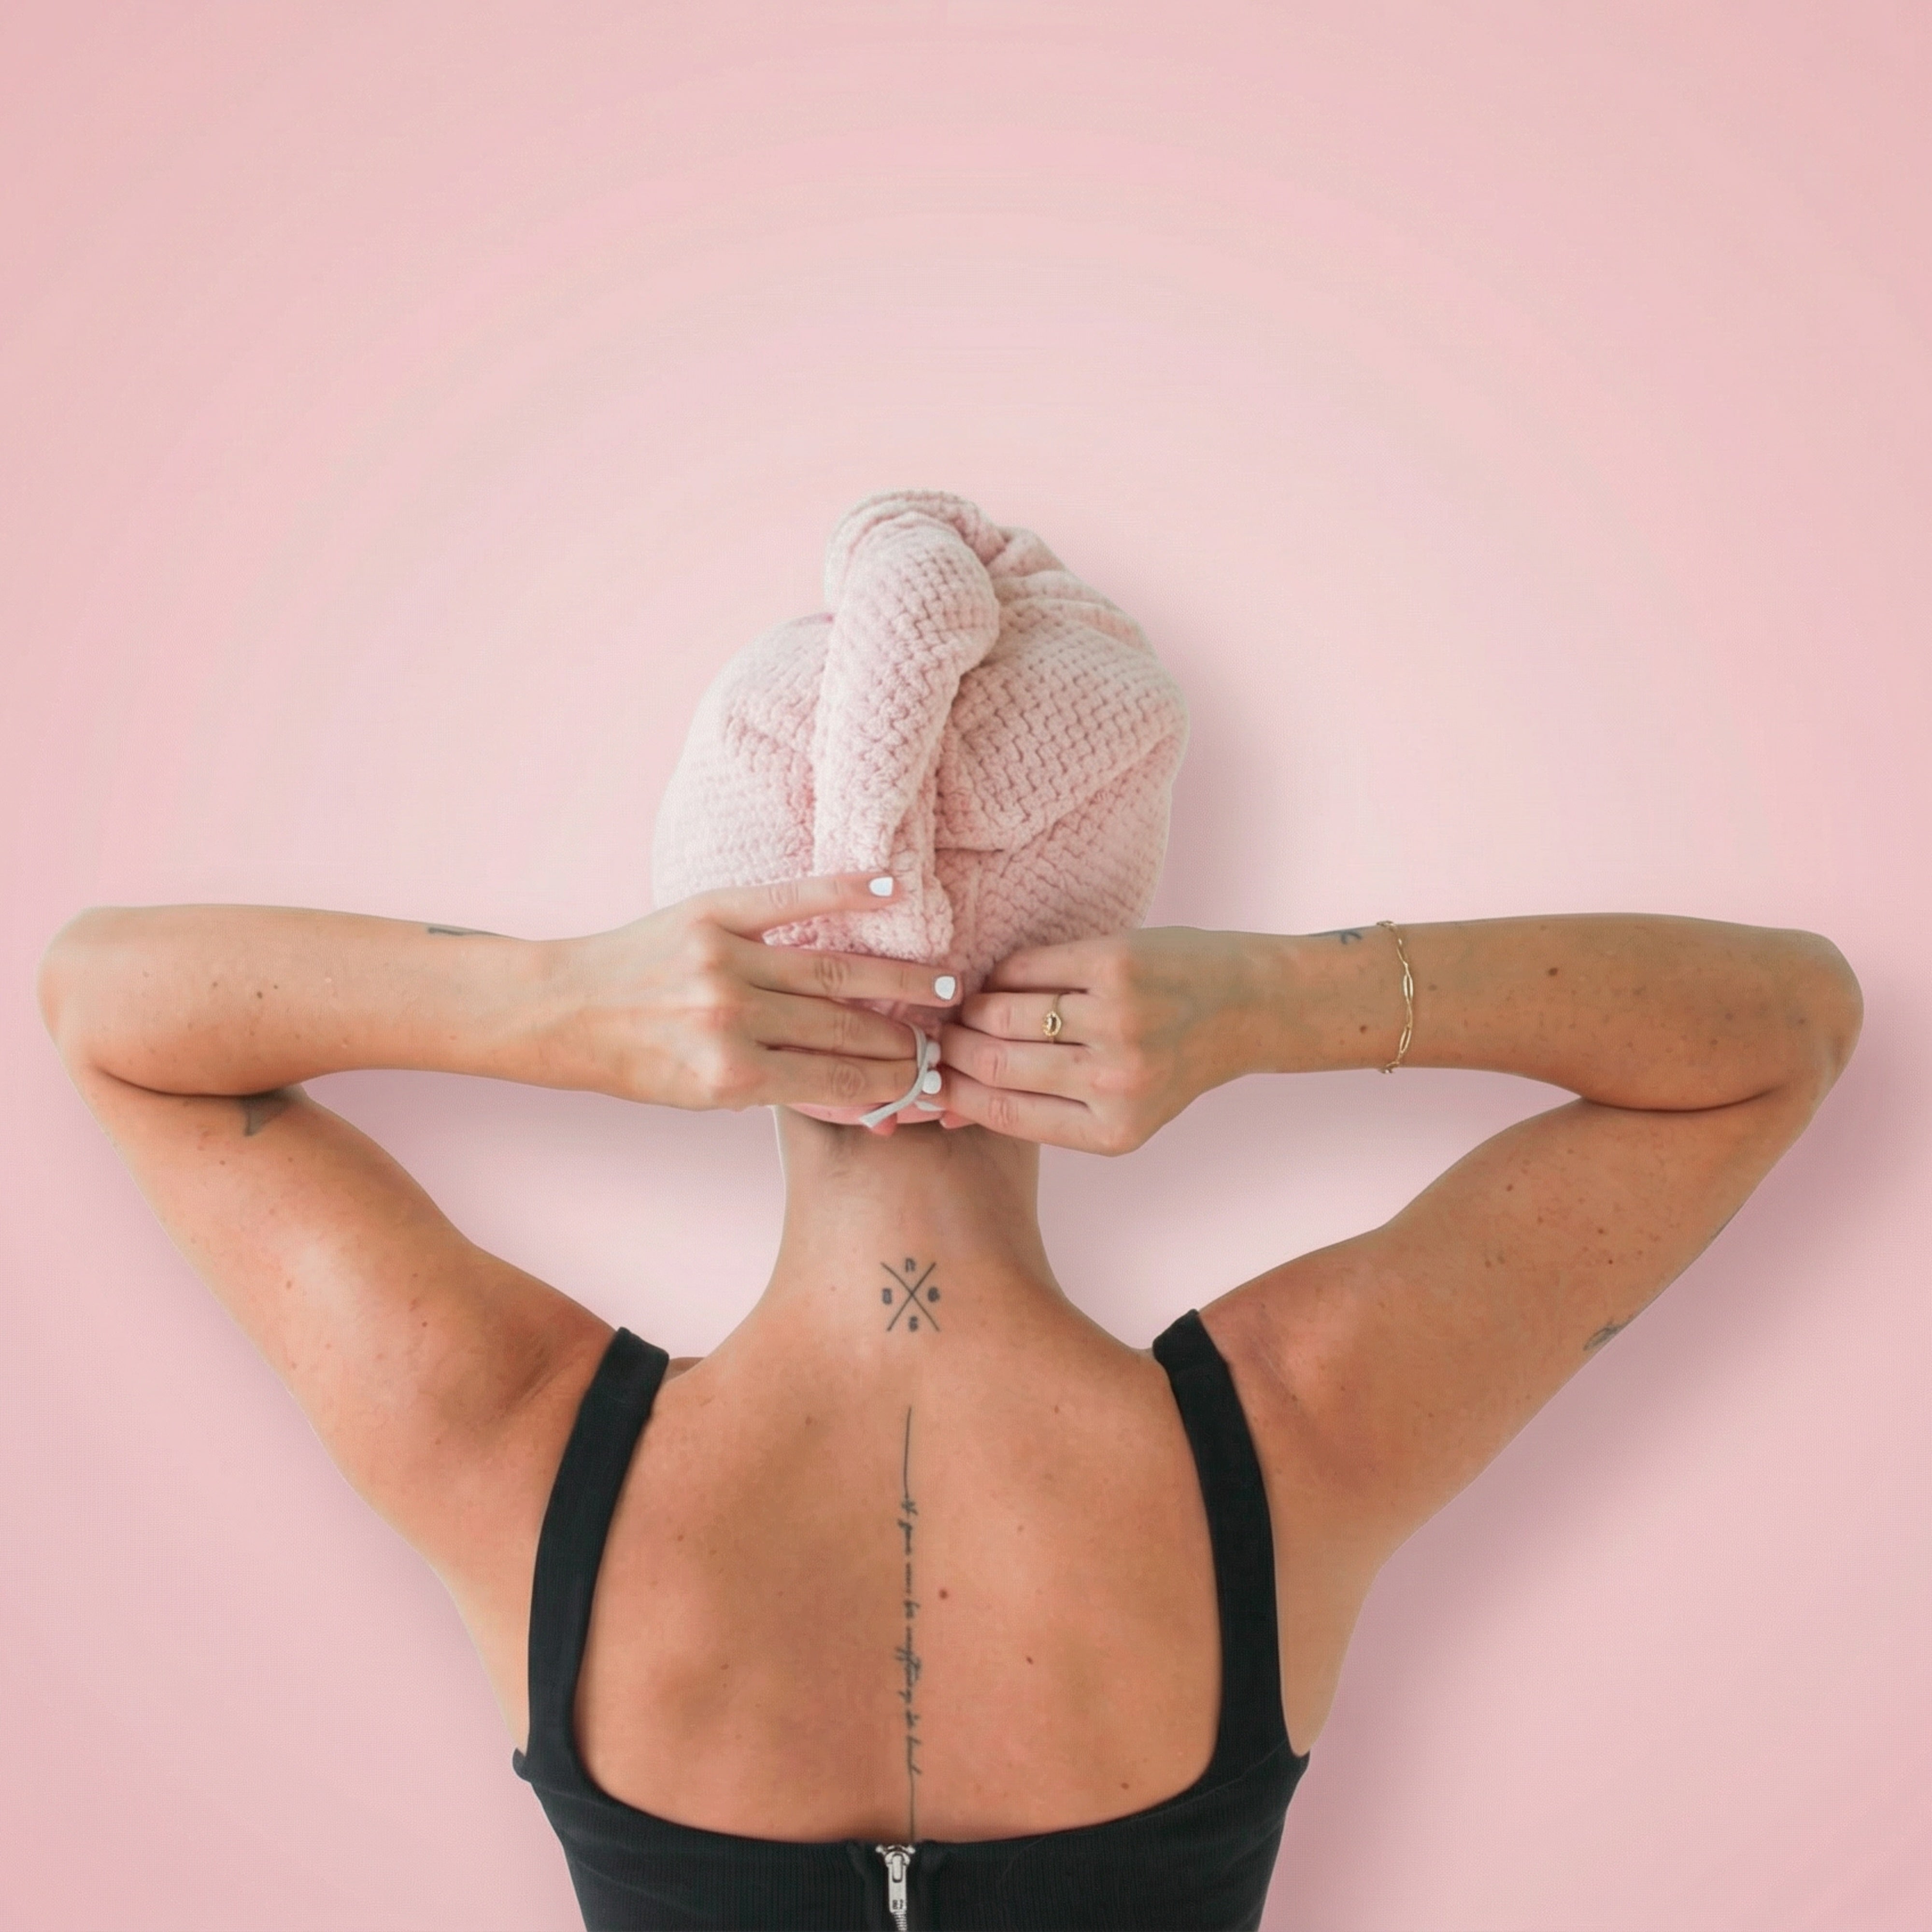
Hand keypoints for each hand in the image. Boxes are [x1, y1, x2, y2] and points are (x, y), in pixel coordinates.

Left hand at [553, 874, 960, 1114]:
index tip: (928, 1079)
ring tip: (943, 986)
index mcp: (729, 1077)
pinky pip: (791, 898)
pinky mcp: (712, 913)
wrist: (562, 1009)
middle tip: (946, 1037)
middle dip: (903, 1038)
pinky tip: (892, 888)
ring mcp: (724, 961)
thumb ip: (781, 1093)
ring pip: (834, 972)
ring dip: (899, 980)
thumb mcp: (704, 1099)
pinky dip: (845, 890)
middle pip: (844, 1027)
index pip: (836, 1079)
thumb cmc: (636, 1062)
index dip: (891, 1082)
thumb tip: (868, 1101)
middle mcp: (731, 1019)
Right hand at [932, 928, 1267, 1152]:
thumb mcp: (1115, 1108)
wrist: (1245, 1005)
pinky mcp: (1115, 965)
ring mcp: (1116, 1020)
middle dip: (950, 1046)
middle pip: (992, 1061)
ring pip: (1002, 1012)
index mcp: (1111, 1132)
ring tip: (966, 1005)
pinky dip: (1002, 973)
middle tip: (938, 1033)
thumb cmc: (1168, 1058)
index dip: (950, 1091)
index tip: (929, 1074)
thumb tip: (943, 1113)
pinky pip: (1026, 968)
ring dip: (971, 1007)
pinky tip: (1003, 978)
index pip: (1001, 1112)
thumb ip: (1039, 1111)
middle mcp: (1114, 1081)